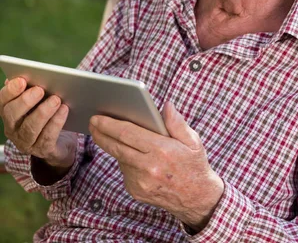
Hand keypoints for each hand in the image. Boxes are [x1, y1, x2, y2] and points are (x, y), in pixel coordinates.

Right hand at [0, 77, 76, 171]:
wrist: (61, 141)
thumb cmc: (47, 114)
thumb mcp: (39, 100)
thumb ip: (32, 88)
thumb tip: (24, 76)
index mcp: (9, 112)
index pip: (2, 100)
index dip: (10, 91)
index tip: (22, 80)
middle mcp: (13, 128)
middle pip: (12, 115)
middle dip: (25, 101)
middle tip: (40, 89)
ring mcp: (26, 142)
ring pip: (30, 128)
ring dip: (43, 112)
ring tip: (56, 99)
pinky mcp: (43, 150)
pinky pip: (48, 137)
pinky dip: (56, 122)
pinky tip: (64, 110)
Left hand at [89, 101, 223, 231]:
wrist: (198, 199)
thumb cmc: (194, 164)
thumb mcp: (193, 140)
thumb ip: (177, 122)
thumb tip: (166, 105)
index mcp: (162, 150)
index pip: (128, 134)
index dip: (109, 125)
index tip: (98, 117)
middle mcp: (148, 167)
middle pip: (116, 146)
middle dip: (101, 133)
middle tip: (92, 122)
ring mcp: (141, 182)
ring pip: (120, 158)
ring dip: (114, 146)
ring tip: (109, 132)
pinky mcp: (136, 192)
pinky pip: (125, 170)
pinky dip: (125, 160)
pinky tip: (130, 153)